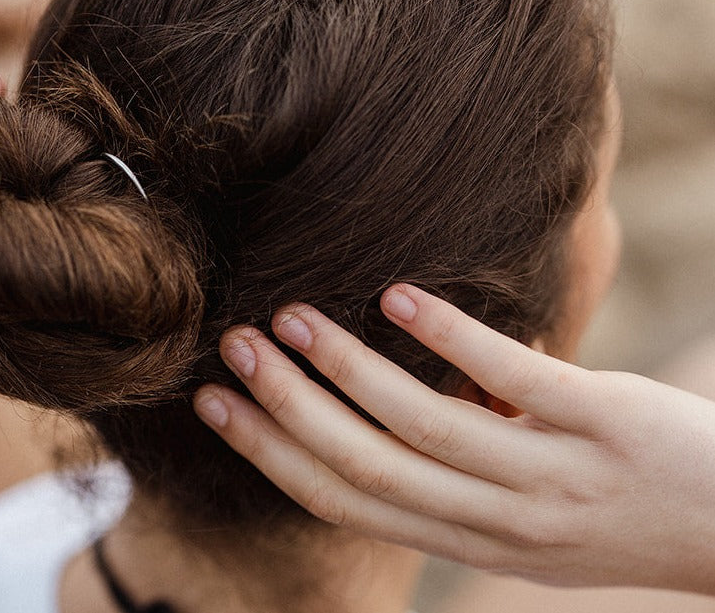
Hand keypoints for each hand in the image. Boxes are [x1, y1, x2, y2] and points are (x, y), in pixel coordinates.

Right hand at [193, 285, 714, 595]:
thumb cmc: (618, 502)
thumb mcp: (525, 509)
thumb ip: (458, 465)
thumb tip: (390, 392)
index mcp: (469, 539)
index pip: (348, 501)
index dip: (272, 454)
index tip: (215, 402)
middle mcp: (501, 525)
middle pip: (368, 468)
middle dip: (288, 408)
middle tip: (235, 345)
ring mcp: (551, 477)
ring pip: (424, 427)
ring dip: (347, 368)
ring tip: (295, 314)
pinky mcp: (599, 423)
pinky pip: (510, 380)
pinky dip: (447, 337)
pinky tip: (397, 293)